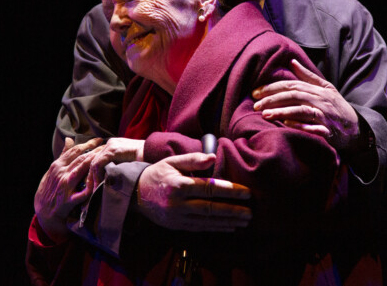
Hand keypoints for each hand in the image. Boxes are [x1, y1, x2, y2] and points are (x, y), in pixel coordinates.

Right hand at [34, 137, 102, 242]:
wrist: (42, 211)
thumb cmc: (49, 188)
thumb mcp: (53, 170)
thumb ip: (63, 155)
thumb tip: (69, 139)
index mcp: (57, 165)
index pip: (75, 150)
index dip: (89, 144)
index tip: (99, 139)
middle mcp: (61, 173)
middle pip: (81, 158)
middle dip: (96, 151)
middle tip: (107, 147)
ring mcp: (65, 186)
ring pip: (82, 170)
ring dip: (95, 163)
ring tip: (106, 158)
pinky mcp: (68, 200)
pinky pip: (82, 193)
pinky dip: (91, 187)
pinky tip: (101, 181)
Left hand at [88, 138, 144, 189]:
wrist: (153, 152)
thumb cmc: (145, 159)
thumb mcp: (129, 162)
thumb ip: (119, 165)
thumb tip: (111, 177)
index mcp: (114, 145)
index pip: (98, 159)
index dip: (94, 172)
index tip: (93, 184)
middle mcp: (110, 143)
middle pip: (93, 160)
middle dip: (90, 176)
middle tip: (89, 189)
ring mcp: (110, 146)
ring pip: (94, 163)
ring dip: (92, 178)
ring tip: (93, 190)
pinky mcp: (111, 150)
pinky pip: (98, 164)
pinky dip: (96, 176)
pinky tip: (98, 185)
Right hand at [137, 153, 252, 231]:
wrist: (136, 194)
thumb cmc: (158, 173)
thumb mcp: (172, 161)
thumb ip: (193, 159)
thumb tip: (213, 157)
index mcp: (178, 185)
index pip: (209, 188)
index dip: (229, 191)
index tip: (246, 193)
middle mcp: (177, 204)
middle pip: (210, 208)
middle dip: (233, 210)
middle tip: (250, 211)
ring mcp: (177, 217)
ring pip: (207, 221)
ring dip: (228, 222)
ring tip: (244, 221)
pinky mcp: (177, 226)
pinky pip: (200, 228)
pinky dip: (216, 228)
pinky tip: (229, 227)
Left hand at [252, 58, 359, 149]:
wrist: (356, 128)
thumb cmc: (336, 107)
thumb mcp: (325, 88)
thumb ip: (307, 76)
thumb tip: (292, 61)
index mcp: (317, 89)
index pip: (291, 84)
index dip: (272, 87)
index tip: (256, 92)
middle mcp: (320, 99)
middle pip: (293, 95)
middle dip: (272, 98)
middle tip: (255, 104)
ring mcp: (323, 114)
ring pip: (300, 110)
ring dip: (282, 111)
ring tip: (265, 114)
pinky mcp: (327, 129)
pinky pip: (312, 126)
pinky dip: (299, 125)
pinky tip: (285, 125)